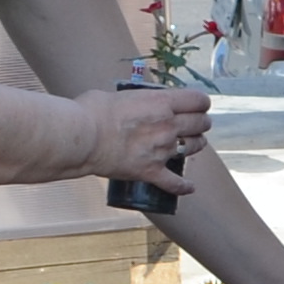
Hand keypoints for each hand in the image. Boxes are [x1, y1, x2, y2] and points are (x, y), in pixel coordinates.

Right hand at [74, 82, 209, 190]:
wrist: (82, 138)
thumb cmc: (92, 111)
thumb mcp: (117, 94)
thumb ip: (133, 100)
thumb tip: (130, 104)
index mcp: (161, 102)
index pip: (198, 100)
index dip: (201, 102)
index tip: (197, 104)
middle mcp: (168, 126)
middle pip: (200, 123)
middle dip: (200, 122)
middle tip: (194, 124)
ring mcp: (162, 150)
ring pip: (193, 147)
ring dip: (194, 144)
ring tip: (190, 144)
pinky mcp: (150, 172)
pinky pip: (174, 183)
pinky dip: (183, 186)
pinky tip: (189, 188)